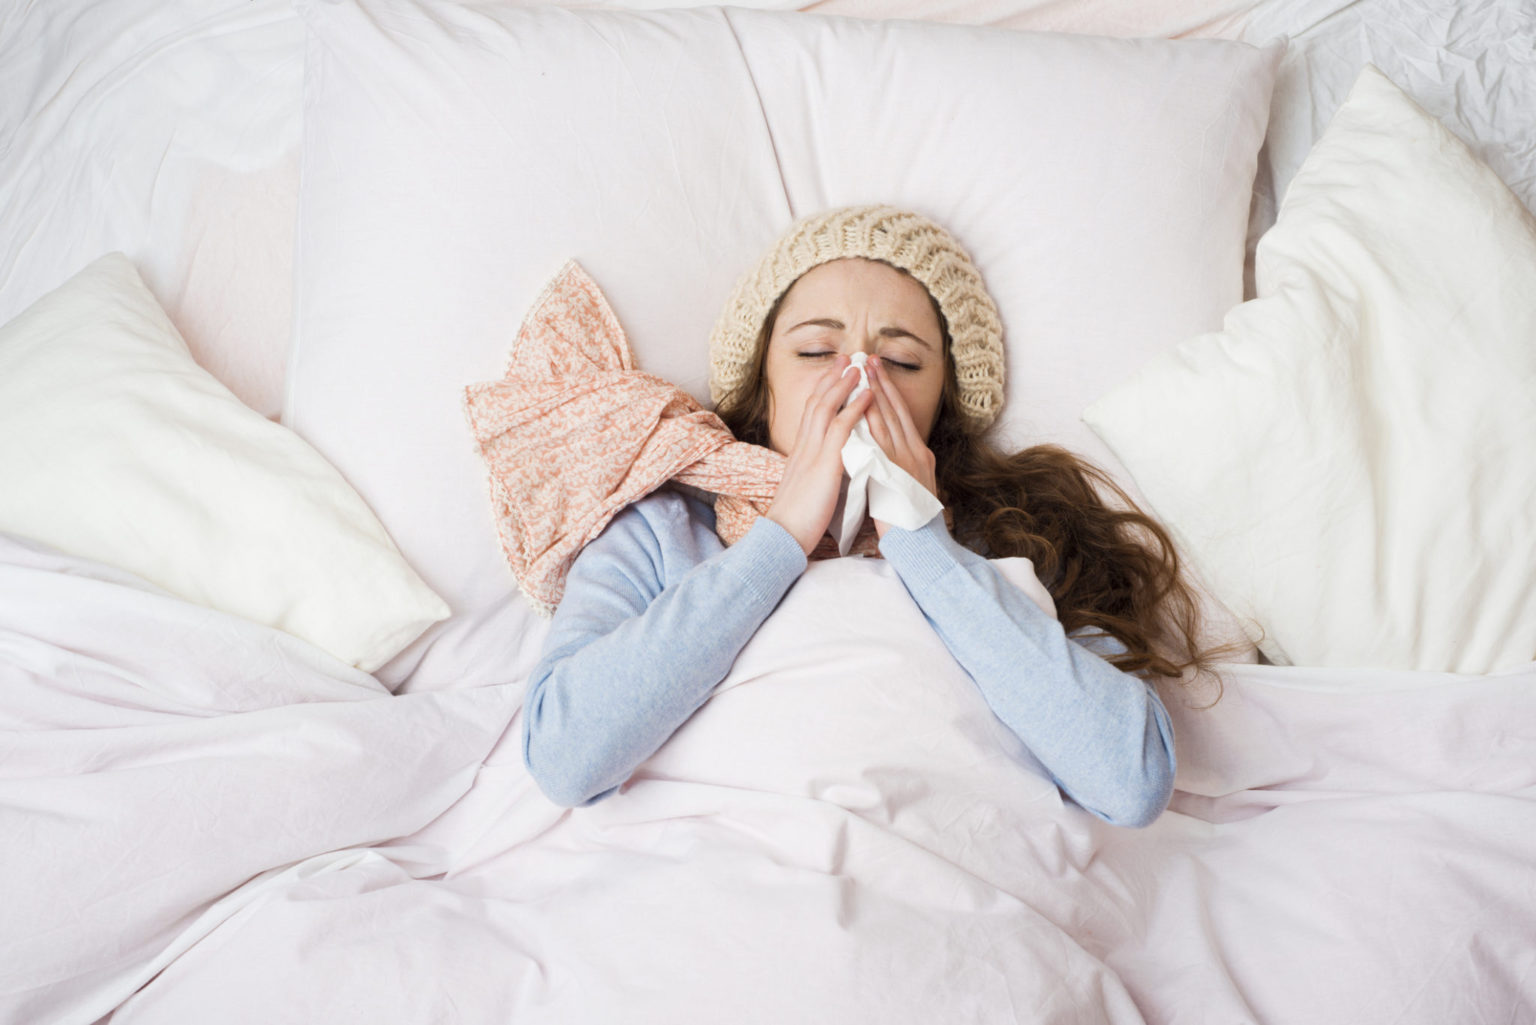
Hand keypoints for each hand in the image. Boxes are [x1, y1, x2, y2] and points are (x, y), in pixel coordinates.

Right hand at [765, 354, 873, 555]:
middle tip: (847, 358)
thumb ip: (816, 471)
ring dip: (844, 385)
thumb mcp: (806, 488)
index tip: (835, 374)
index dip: (823, 391)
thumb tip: (829, 464)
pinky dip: (854, 410)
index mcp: (800, 452)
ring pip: (826, 409)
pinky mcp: (823, 465)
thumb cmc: (797, 519)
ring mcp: (812, 453)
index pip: (811, 412)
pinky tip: (867, 397)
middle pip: (817, 402)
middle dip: (832, 378)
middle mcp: (804, 447)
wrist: (783, 536)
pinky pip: (840, 429)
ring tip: (858, 367)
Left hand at [863, 355, 938, 539]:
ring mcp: (908, 461)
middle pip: (897, 410)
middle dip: (882, 382)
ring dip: (875, 392)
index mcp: (920, 455)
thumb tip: (884, 453)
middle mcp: (917, 453)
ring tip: (863, 371)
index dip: (889, 392)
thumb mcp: (910, 487)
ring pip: (889, 419)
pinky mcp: (897, 472)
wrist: (922, 544)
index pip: (902, 416)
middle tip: (868, 358)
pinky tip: (861, 405)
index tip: (876, 372)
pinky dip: (872, 420)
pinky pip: (882, 441)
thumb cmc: (911, 522)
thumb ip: (898, 466)